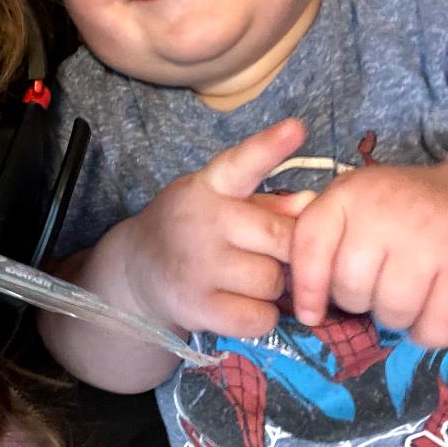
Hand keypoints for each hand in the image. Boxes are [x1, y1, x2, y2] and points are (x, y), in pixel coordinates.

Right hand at [113, 118, 307, 337]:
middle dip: (289, 251)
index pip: (242, 164)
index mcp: (209, 187)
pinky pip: (259, 317)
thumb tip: (309, 204)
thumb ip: (265, 204)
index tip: (297, 128)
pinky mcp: (195, 305)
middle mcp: (200, 221)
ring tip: (246, 278)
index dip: (270, 147)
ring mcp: (195, 266)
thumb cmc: (193, 230)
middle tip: (275, 254)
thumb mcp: (220, 203)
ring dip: (272, 286)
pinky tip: (240, 303)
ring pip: (272, 281)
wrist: (138, 270)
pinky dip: (260, 315)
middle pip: (279, 238)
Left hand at [290, 163, 447, 347]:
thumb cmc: (395, 211)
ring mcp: (429, 236)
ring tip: (404, 294)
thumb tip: (282, 272)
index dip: (306, 287)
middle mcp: (385, 210)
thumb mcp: (349, 204)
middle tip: (376, 286)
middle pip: (350, 288)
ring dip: (395, 318)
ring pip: (392, 310)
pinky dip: (429, 333)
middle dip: (358, 301)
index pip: (311, 246)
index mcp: (348, 195)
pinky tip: (431, 312)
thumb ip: (315, 234)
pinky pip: (436, 326)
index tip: (310, 314)